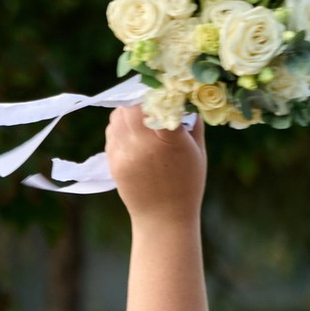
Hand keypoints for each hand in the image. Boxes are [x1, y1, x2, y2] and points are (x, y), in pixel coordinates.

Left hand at [106, 105, 206, 226]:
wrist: (163, 218)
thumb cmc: (186, 184)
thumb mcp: (198, 152)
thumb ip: (192, 123)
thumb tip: (183, 97)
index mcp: (171, 140)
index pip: (159, 102)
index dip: (159, 93)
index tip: (163, 91)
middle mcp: (145, 144)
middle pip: (133, 105)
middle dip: (140, 100)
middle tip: (147, 101)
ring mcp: (126, 153)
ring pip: (118, 115)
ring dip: (127, 111)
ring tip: (139, 118)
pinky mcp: (114, 161)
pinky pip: (111, 132)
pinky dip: (120, 127)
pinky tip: (132, 134)